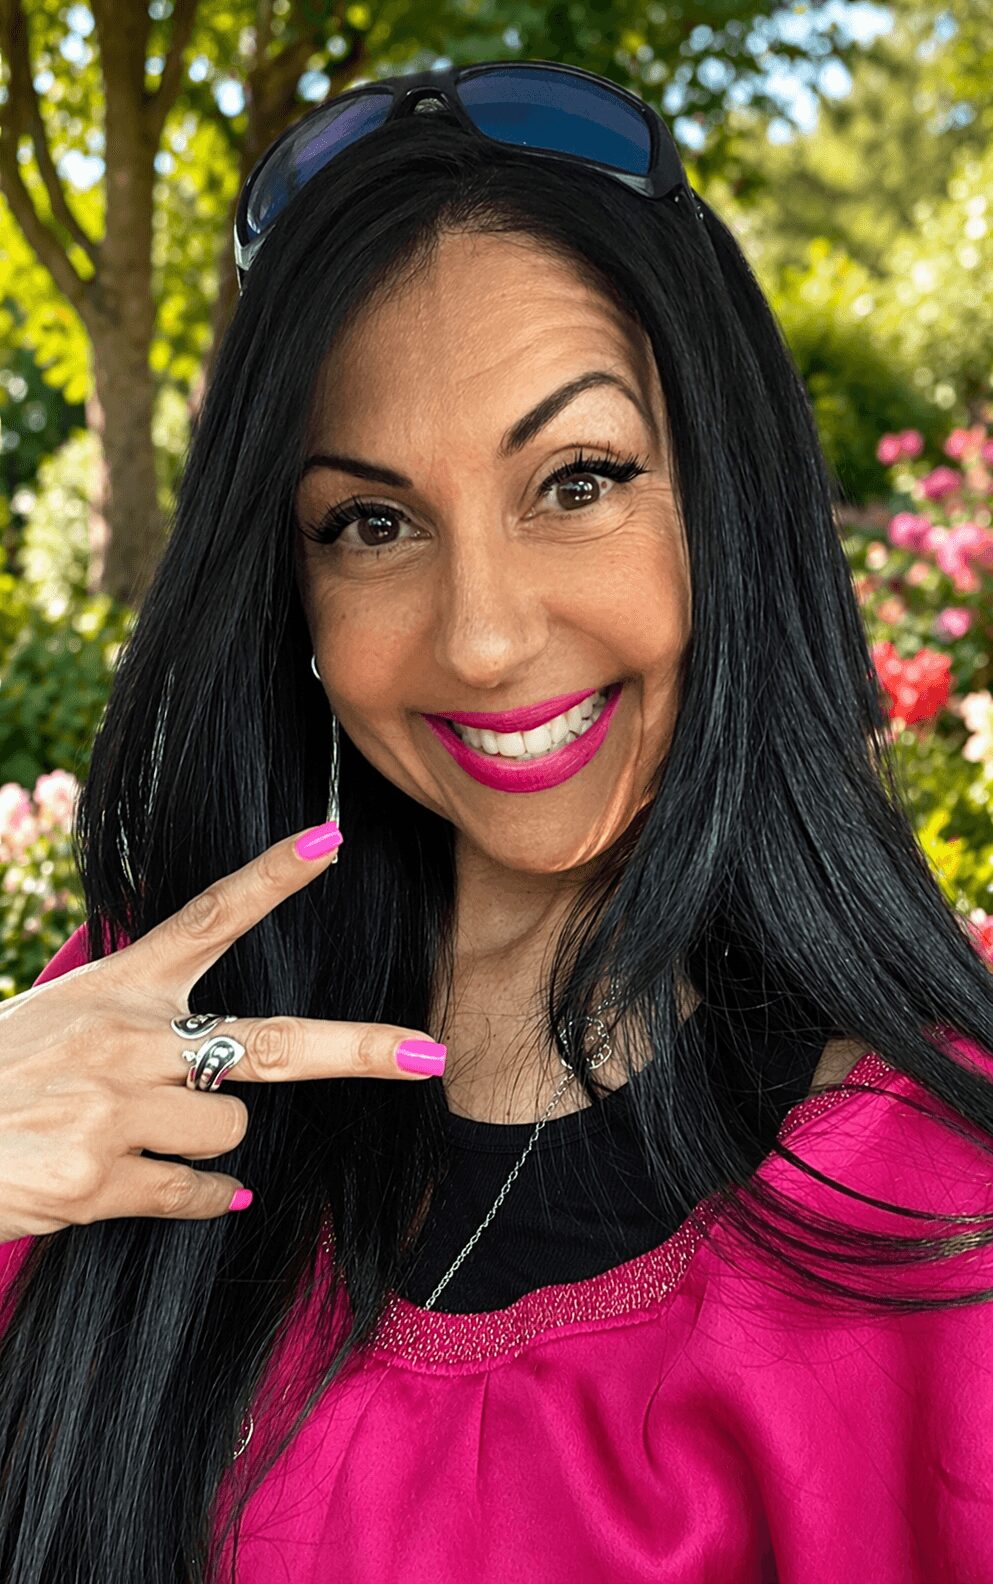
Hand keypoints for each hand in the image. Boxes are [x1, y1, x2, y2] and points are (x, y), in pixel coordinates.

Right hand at [0, 824, 443, 1243]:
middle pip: (273, 1043)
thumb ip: (137, 1028)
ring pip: (234, 1132)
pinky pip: (199, 1194)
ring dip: (208, 1142)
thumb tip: (216, 1086)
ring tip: (135, 1134)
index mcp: (118, 988)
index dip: (273, 878)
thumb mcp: (57, 1018)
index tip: (330, 841)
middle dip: (359, 1050)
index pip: (209, 918)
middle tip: (427, 1055)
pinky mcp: (105, 1181)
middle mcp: (131, 1041)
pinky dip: (198, 1196)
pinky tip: (148, 1183)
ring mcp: (121, 1111)